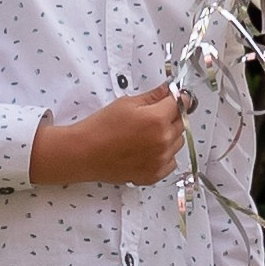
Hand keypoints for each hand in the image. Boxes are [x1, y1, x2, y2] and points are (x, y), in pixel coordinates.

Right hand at [30, 84, 184, 184]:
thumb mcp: (126, 104)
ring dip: (169, 136)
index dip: (178, 98)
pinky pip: (171, 161)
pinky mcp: (154, 174)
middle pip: (181, 123)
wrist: (83, 153)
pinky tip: (149, 149)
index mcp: (157, 119)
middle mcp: (162, 140)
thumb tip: (167, 91)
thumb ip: (152, 96)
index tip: (175, 98)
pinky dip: (165, 155)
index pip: (181, 103)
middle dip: (172, 116)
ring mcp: (160, 159)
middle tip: (154, 115)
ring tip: (147, 134)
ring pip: (178, 142)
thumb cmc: (100, 128)